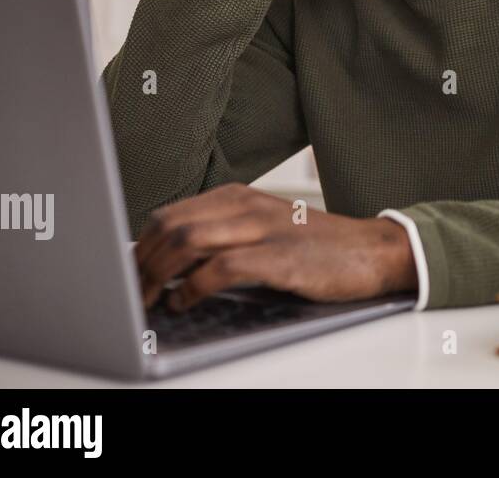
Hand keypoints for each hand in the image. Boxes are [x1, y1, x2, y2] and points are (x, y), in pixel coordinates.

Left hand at [135, 184, 416, 311]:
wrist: (370, 250)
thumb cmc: (316, 245)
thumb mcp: (264, 226)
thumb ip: (221, 234)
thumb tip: (169, 261)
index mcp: (238, 196)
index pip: (169, 213)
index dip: (139, 245)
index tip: (128, 271)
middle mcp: (246, 206)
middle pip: (170, 225)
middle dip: (140, 262)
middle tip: (133, 291)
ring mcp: (263, 230)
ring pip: (186, 241)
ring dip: (157, 275)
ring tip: (151, 299)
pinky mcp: (279, 258)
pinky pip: (219, 268)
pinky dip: (191, 289)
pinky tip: (185, 302)